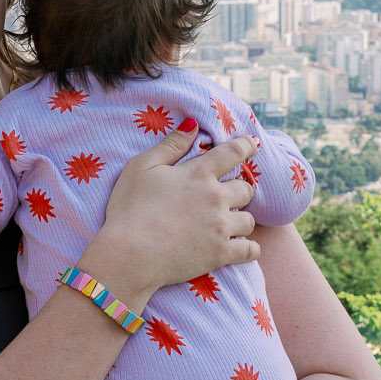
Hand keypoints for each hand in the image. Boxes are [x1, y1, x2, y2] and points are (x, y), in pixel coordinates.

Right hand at [87, 122, 259, 296]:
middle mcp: (216, 198)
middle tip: (226, 197)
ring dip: (240, 221)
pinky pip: (250, 250)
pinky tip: (238, 248)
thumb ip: (170, 145)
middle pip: (246, 189)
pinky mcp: (221, 254)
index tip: (252, 145)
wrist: (128, 255)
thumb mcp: (141, 167)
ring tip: (227, 225)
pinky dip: (247, 249)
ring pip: (248, 220)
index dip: (246, 146)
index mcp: (198, 173)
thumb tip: (193, 125)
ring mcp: (221, 227)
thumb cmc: (129, 209)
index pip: (233, 152)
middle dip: (239, 191)